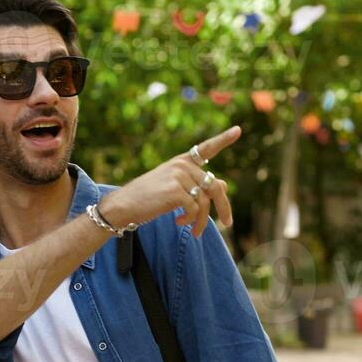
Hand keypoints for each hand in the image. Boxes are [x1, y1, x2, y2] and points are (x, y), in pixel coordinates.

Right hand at [100, 125, 239, 237]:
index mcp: (182, 161)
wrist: (123, 205)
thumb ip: (198, 185)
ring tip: (194, 231)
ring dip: (202, 220)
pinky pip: (194, 209)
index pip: (206, 149)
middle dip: (224, 207)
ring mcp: (179, 176)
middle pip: (215, 186)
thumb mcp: (175, 188)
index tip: (238, 130)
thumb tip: (225, 185)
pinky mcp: (175, 191)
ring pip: (205, 202)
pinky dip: (190, 221)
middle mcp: (182, 165)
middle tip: (228, 223)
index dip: (223, 139)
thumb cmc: (148, 198)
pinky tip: (178, 222)